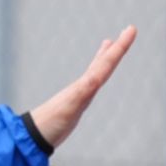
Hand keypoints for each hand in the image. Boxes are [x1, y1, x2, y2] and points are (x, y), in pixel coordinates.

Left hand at [25, 26, 135, 148]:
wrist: (33, 136)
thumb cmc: (50, 123)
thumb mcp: (70, 106)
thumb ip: (81, 93)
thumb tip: (93, 80)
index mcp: (84, 85)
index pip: (106, 63)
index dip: (120, 47)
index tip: (132, 29)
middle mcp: (82, 86)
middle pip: (103, 63)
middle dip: (118, 48)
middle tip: (130, 30)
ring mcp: (79, 94)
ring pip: (96, 71)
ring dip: (105, 58)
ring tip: (111, 43)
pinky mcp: (75, 104)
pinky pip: (89, 86)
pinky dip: (95, 76)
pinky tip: (96, 75)